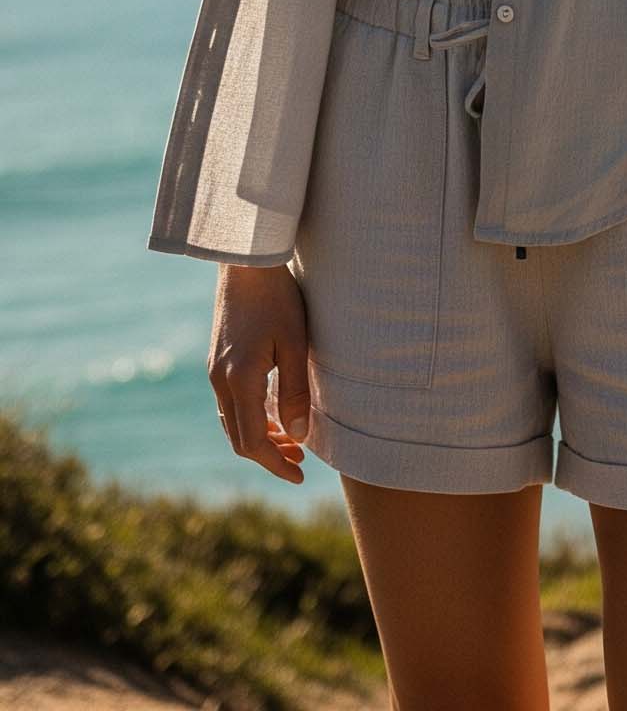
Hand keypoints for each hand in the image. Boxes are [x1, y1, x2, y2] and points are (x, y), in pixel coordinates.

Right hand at [207, 263, 311, 483]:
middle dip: (269, 455)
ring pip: (232, 422)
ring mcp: (215, 370)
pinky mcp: (217, 360)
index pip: (253, 442)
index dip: (275, 464)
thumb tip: (297, 436)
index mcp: (239, 380)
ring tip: (290, 441)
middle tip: (300, 461)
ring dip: (259, 437)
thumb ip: (295, 392)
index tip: (299, 475)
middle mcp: (220, 381)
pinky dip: (250, 418)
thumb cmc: (277, 298)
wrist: (246, 261)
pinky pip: (229, 403)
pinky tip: (272, 412)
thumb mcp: (294, 343)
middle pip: (239, 438)